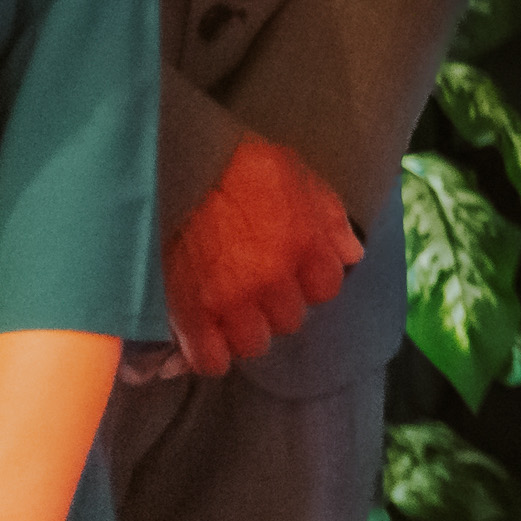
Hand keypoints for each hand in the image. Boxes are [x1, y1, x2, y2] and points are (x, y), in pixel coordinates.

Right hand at [166, 133, 361, 376]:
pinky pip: (209, 359)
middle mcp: (273, 278)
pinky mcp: (189, 314)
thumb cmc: (232, 162)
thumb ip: (328, 217)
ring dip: (243, 331)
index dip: (308, 281)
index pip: (326, 289)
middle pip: (290, 320)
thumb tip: (352, 255)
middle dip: (275, 306)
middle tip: (253, 287)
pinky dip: (208, 353)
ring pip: (253, 344)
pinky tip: (203, 334)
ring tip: (227, 311)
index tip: (291, 273)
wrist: (168, 163)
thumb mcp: (293, 174)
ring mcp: (232, 300)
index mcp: (305, 244)